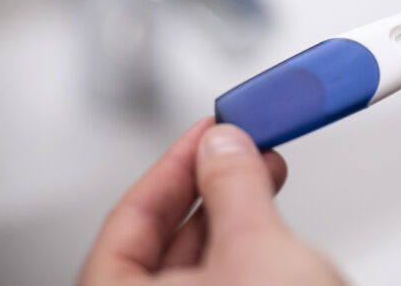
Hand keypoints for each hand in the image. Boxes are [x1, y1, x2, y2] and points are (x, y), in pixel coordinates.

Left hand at [78, 118, 343, 285]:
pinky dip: (250, 241)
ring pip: (200, 263)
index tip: (208, 129)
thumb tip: (223, 146)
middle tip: (240, 145)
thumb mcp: (257, 251)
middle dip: (209, 185)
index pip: (127, 225)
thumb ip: (234, 187)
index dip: (171, 167)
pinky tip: (273, 215)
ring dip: (234, 209)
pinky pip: (229, 279)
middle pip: (162, 243)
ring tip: (266, 169)